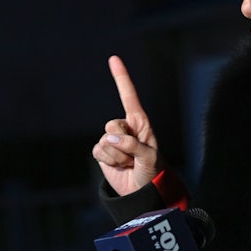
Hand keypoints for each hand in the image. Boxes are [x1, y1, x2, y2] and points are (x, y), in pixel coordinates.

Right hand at [92, 55, 163, 195]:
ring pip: (105, 141)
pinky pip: (98, 152)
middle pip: (112, 124)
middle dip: (123, 143)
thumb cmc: (152, 171)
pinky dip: (109, 162)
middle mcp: (125, 128)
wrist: (142, 192)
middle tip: (134, 157)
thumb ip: (133, 145)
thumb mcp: (150, 158)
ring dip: (117, 156)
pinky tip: (119, 167)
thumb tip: (110, 138)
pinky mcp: (103, 152)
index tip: (114, 58)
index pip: (128, 96)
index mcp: (140, 122)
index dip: (121, 77)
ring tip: (129, 164)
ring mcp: (113, 140)